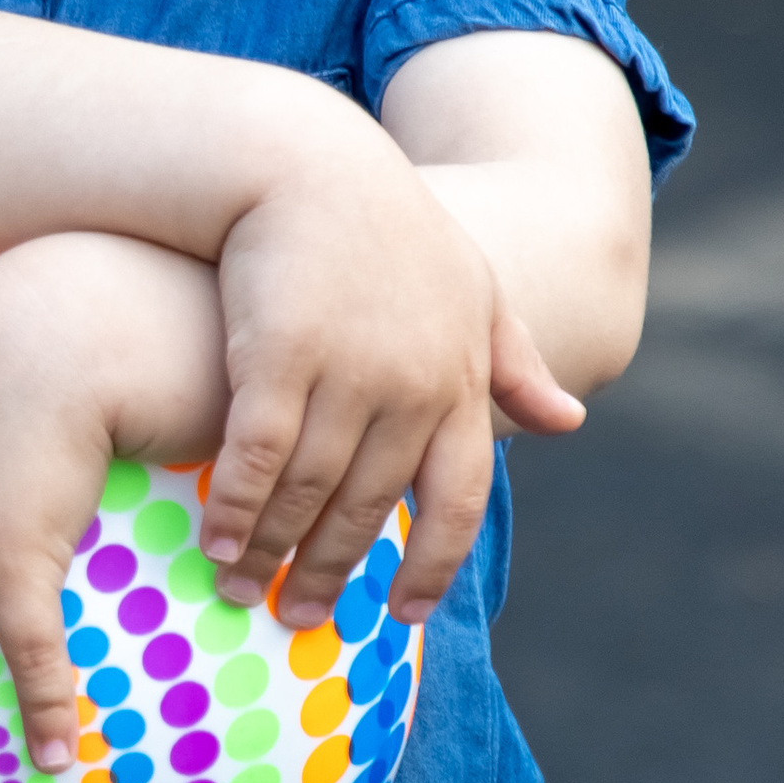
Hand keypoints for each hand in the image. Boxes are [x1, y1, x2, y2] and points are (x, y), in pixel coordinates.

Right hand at [206, 130, 583, 632]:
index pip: (458, 497)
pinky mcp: (280, 357)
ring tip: (243, 590)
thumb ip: (514, 361)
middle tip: (298, 619)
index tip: (402, 615)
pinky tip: (215, 541)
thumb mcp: (469, 288)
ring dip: (274, 552)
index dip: (432, 565)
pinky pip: (258, 458)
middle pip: (373, 509)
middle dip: (330, 571)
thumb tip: (568, 424)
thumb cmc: (388, 227)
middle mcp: (414, 385)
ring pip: (312, 492)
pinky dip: (236, 508)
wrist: (308, 163)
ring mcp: (348, 372)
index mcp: (461, 379)